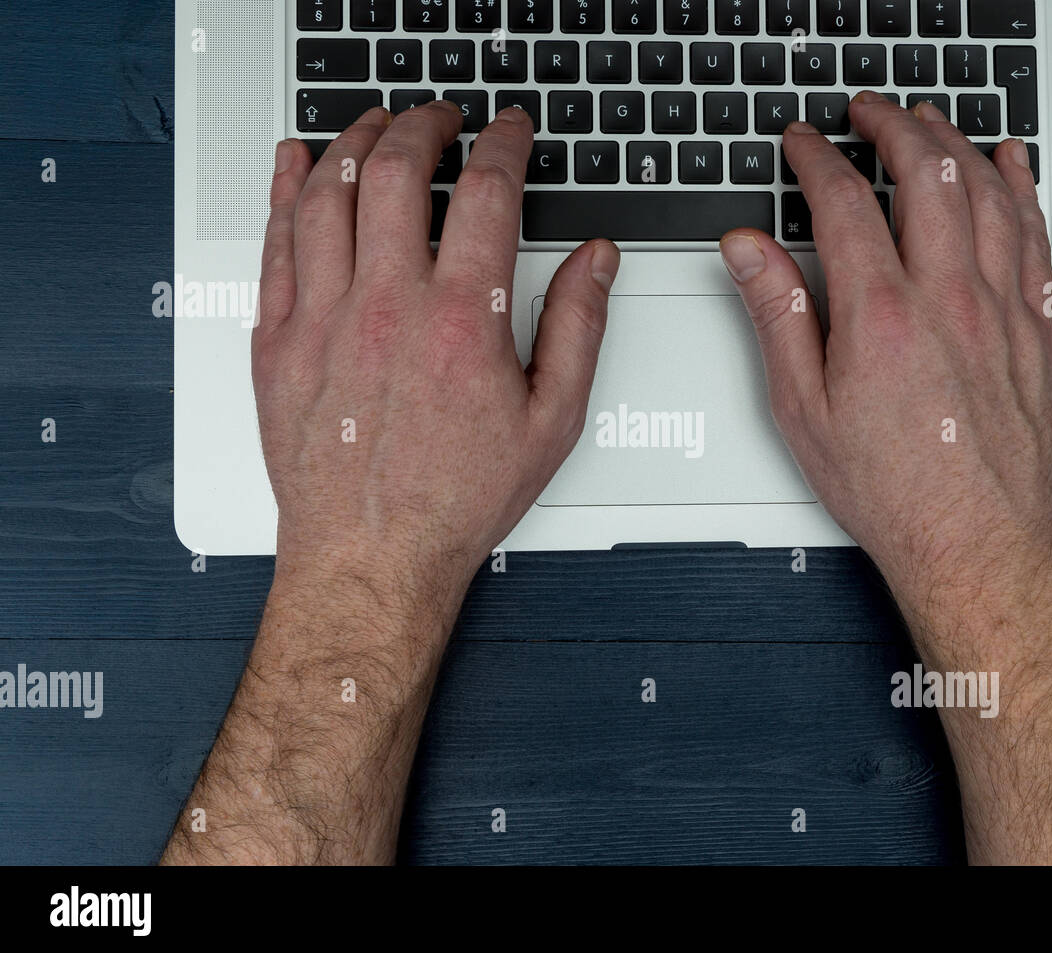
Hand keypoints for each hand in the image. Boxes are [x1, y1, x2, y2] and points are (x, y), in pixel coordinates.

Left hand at [253, 103, 619, 594]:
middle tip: (439, 117)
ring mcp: (324, 319)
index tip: (507, 130)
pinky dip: (285, 191)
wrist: (372, 556)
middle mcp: (388, 306)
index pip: (485, 193)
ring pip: (328, 193)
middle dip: (423, 124)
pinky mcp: (278, 341)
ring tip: (374, 125)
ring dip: (354, 141)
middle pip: (395, 171)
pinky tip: (296, 165)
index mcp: (463, 320)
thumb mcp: (552, 421)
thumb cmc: (455, 500)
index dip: (502, 144)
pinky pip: (275, 243)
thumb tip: (595, 263)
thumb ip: (579, 328)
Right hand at [720, 93, 1051, 603]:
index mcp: (881, 315)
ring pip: (987, 191)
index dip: (816, 158)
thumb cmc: (892, 492)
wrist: (975, 543)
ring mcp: (1001, 309)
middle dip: (892, 125)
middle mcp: (949, 299)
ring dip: (955, 142)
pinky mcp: (1035, 329)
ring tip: (930, 121)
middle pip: (926, 174)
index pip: (844, 202)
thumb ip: (777, 316)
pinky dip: (1022, 187)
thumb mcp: (803, 410)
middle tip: (868, 111)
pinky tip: (1012, 165)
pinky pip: (1036, 234)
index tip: (803, 142)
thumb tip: (749, 251)